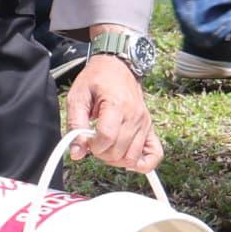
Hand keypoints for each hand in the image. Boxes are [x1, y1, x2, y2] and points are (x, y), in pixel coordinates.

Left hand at [64, 56, 158, 172]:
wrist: (117, 67)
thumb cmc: (97, 79)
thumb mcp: (77, 97)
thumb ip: (75, 125)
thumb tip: (76, 153)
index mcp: (117, 105)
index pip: (107, 138)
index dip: (92, 145)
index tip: (86, 139)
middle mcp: (135, 116)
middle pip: (118, 151)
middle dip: (101, 153)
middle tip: (93, 141)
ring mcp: (144, 123)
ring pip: (132, 158)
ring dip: (115, 159)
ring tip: (106, 147)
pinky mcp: (149, 128)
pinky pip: (154, 154)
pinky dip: (142, 164)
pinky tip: (127, 160)